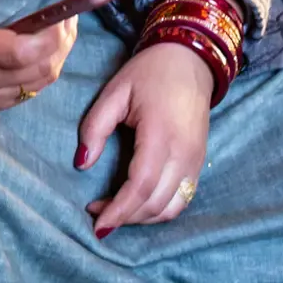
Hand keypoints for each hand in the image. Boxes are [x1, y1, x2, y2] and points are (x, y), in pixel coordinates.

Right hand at [0, 0, 77, 111]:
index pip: (17, 53)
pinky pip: (36, 87)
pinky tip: (53, 44)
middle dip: (60, 41)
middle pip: (36, 68)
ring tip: (65, 25)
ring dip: (61, 52)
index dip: (47, 36)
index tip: (62, 12)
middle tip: (69, 13)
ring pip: (42, 79)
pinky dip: (51, 64)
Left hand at [77, 42, 211, 235]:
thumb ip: (95, 127)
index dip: (118, 211)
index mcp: (161, 134)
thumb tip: (82, 164)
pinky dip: (160, 210)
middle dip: (125, 217)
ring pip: (171, 209)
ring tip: (117, 210)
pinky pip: (182, 199)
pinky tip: (139, 202)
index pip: (140, 186)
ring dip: (143, 218)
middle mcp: (184, 153)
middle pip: (155, 204)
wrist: (190, 59)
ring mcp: (196, 160)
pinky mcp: (200, 162)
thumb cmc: (150, 72)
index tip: (96, 224)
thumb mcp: (116, 91)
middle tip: (98, 212)